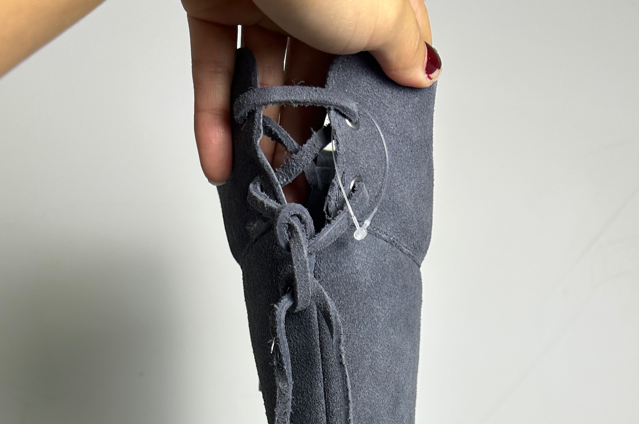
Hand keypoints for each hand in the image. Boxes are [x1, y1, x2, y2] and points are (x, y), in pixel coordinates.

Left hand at [183, 1, 437, 184]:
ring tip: (264, 188)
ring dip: (261, 137)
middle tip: (305, 189)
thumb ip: (402, 46)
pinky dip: (214, 119)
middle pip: (313, 79)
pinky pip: (215, 70)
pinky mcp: (213, 1)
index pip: (376, 56)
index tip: (359, 155)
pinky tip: (220, 164)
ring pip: (262, 81)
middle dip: (306, 138)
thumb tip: (425, 72)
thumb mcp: (379, 10)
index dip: (368, 108)